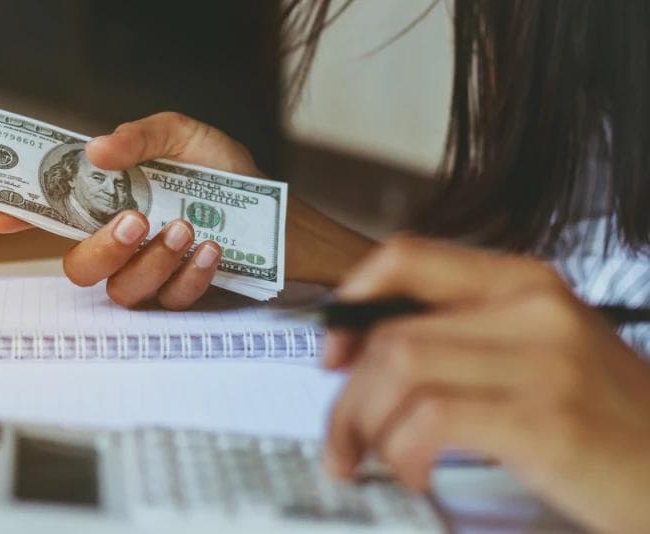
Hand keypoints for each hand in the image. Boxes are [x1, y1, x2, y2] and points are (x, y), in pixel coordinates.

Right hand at [0, 112, 260, 308]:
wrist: (278, 213)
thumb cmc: (226, 175)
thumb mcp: (186, 137)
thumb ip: (141, 138)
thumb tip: (94, 150)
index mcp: (112, 201)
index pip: (56, 214)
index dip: (22, 217)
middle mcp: (123, 243)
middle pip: (79, 266)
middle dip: (103, 247)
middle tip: (135, 219)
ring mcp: (150, 275)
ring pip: (122, 290)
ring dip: (153, 260)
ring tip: (187, 227)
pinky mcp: (181, 298)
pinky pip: (171, 301)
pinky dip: (191, 275)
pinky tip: (213, 249)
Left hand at [322, 235, 649, 532]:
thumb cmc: (605, 416)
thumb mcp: (540, 351)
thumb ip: (464, 337)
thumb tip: (368, 353)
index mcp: (523, 282)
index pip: (407, 258)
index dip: (352, 298)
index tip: (333, 351)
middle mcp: (532, 309)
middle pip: (392, 331)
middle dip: (347, 394)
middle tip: (341, 435)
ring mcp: (543, 361)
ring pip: (400, 368)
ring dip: (363, 424)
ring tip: (365, 457)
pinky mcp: (547, 420)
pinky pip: (432, 419)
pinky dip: (402, 450)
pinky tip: (410, 471)